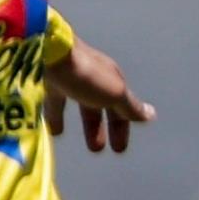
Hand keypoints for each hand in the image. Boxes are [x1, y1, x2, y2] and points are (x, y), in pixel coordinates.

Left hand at [40, 42, 154, 154]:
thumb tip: (151, 115)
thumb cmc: (85, 74)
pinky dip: (56, 115)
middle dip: (99, 128)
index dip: (121, 127)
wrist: (47, 51)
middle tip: (96, 149)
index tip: (118, 148)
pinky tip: (53, 129)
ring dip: (82, 123)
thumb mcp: (114, 93)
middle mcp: (93, 76)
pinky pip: (56, 100)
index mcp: (110, 78)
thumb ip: (130, 106)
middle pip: (99, 106)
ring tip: (72, 140)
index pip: (121, 107)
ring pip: (79, 103)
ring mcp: (70, 76)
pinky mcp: (49, 79)